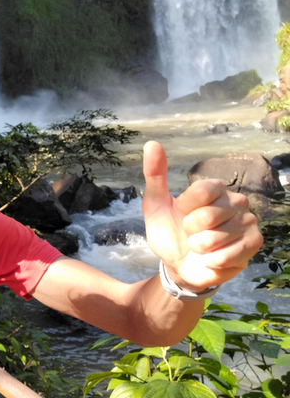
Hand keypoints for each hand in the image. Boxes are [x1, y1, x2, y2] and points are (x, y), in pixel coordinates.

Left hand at [141, 141, 262, 290]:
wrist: (178, 263)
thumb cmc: (168, 231)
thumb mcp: (155, 203)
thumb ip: (154, 174)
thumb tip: (151, 144)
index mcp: (214, 187)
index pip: (202, 191)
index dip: (185, 208)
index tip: (181, 213)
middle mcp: (236, 201)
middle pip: (208, 215)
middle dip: (190, 230)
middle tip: (190, 233)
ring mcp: (248, 222)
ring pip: (216, 237)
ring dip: (199, 247)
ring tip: (199, 246)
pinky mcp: (254, 244)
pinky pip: (229, 254)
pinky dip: (212, 261)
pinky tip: (209, 258)